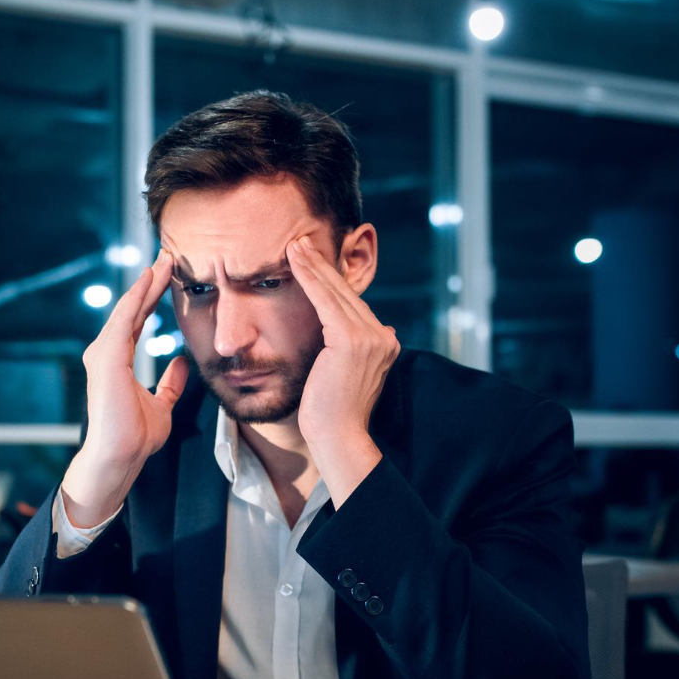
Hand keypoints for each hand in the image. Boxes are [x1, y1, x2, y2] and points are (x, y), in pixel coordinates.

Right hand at [61, 249, 189, 526]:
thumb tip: (182, 362)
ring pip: (127, 309)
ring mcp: (103, 352)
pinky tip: (149, 279)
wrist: (121, 456)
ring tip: (164, 259)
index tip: (169, 275)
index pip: (138, 320)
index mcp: (119, 361)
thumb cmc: (136, 436)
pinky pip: (124, 320)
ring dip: (146, 283)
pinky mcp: (106, 356)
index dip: (153, 297)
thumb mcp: (162, 405)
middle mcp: (107, 352)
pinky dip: (137, 297)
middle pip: (132, 309)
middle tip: (168, 255)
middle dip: (151, 282)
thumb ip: (170, 383)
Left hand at [286, 235, 399, 503]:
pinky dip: (310, 278)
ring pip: (336, 293)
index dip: (331, 281)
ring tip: (294, 245)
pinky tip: (296, 261)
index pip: (352, 305)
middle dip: (322, 266)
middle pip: (346, 293)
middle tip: (300, 241)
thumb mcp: (347, 374)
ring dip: (313, 265)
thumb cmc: (331, 413)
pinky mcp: (352, 340)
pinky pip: (325, 301)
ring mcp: (370, 337)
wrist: (337, 437)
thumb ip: (355, 351)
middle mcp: (382, 337)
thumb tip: (372, 331)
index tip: (312, 259)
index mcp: (384, 343)